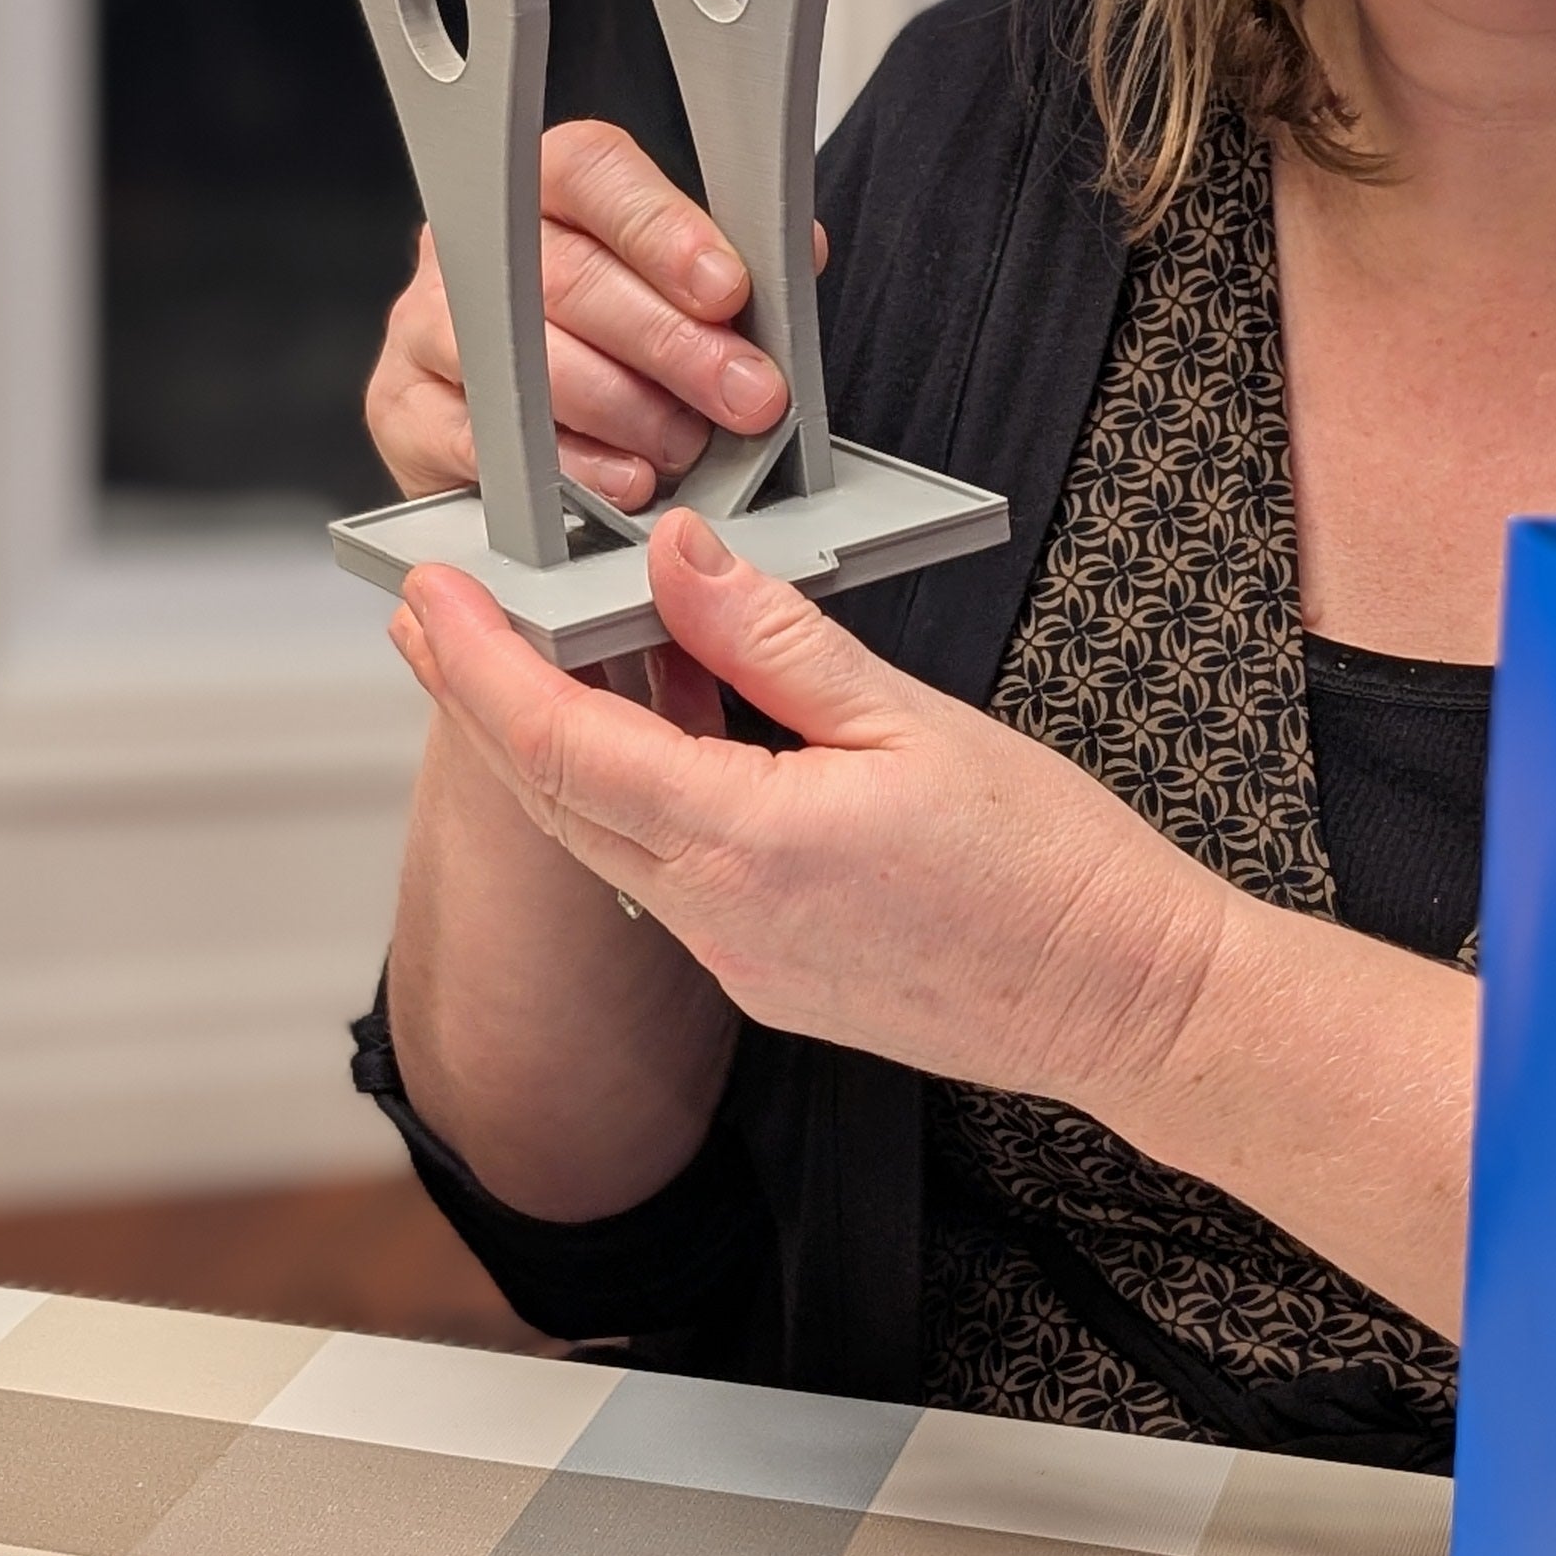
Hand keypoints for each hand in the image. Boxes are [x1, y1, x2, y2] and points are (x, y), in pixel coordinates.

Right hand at [367, 120, 827, 517]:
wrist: (514, 428)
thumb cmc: (606, 346)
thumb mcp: (674, 289)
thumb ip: (729, 268)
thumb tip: (797, 253)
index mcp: (541, 190)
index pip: (591, 174)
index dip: (662, 229)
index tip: (726, 287)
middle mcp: (472, 247)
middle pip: (567, 278)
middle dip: (671, 343)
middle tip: (743, 392)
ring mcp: (428, 327)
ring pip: (529, 363)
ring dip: (627, 411)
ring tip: (687, 444)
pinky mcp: (404, 413)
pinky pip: (486, 442)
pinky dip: (569, 467)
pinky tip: (624, 478)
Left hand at [390, 513, 1232, 1106]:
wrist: (1123, 998)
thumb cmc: (1048, 866)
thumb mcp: (910, 717)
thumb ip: (771, 638)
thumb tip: (674, 558)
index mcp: (746, 845)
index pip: (558, 744)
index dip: (478, 664)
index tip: (432, 594)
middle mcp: (720, 920)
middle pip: (555, 798)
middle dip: (480, 700)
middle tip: (432, 613)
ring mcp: (739, 960)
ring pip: (608, 838)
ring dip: (565, 745)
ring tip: (543, 648)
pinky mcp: (769, 978)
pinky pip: (670, 874)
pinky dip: (644, 793)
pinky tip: (670, 728)